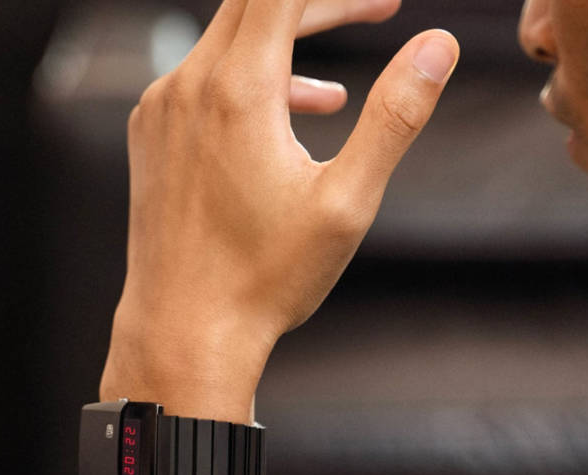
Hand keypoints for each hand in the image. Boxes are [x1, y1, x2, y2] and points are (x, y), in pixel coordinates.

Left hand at [102, 0, 458, 423]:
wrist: (183, 330)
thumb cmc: (264, 277)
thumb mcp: (346, 201)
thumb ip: (395, 116)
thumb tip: (435, 47)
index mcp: (237, 90)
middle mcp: (187, 85)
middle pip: (256, 5)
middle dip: (319, 5)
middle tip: (378, 12)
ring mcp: (161, 110)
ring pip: (228, 43)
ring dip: (286, 49)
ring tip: (340, 94)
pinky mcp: (151, 136)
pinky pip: (204, 82)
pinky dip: (251, 85)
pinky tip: (288, 126)